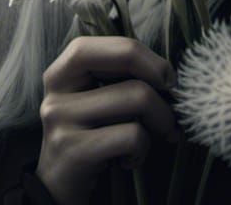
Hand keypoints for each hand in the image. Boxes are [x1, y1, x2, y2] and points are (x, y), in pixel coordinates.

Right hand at [34, 35, 178, 204]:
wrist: (57, 187)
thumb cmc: (90, 135)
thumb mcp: (96, 99)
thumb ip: (120, 78)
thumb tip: (169, 74)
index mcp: (64, 69)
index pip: (112, 43)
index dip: (147, 55)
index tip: (167, 77)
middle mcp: (57, 89)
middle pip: (128, 64)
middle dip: (161, 86)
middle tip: (173, 109)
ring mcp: (61, 120)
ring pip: (137, 98)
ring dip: (161, 120)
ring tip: (157, 135)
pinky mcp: (74, 151)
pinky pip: (132, 136)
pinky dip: (143, 149)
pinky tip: (130, 159)